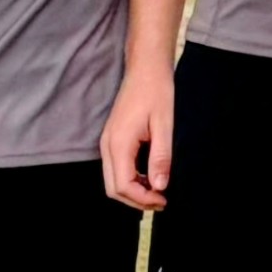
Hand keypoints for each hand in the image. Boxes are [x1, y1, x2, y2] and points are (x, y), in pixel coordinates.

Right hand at [99, 66, 175, 211]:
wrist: (146, 69)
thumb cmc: (157, 92)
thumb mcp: (164, 126)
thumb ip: (161, 157)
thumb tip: (159, 187)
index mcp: (119, 143)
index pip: (123, 186)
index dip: (143, 199)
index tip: (163, 201)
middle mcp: (107, 145)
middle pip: (113, 188)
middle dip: (136, 200)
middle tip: (161, 202)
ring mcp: (107, 142)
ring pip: (112, 180)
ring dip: (133, 192)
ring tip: (157, 192)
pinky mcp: (112, 139)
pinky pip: (115, 169)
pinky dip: (130, 180)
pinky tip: (149, 178)